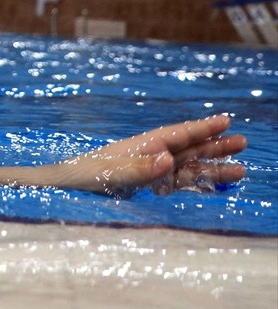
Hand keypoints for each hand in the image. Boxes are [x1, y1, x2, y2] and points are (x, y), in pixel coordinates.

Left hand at [51, 115, 246, 196]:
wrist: (66, 187)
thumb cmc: (85, 176)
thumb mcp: (112, 172)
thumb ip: (141, 167)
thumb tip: (169, 158)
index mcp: (142, 145)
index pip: (177, 135)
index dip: (201, 129)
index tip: (225, 121)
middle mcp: (149, 155)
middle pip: (188, 148)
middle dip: (214, 145)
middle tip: (242, 142)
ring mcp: (150, 170)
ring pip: (188, 166)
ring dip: (211, 167)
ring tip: (239, 169)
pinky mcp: (146, 186)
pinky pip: (177, 183)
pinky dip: (196, 182)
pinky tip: (212, 183)